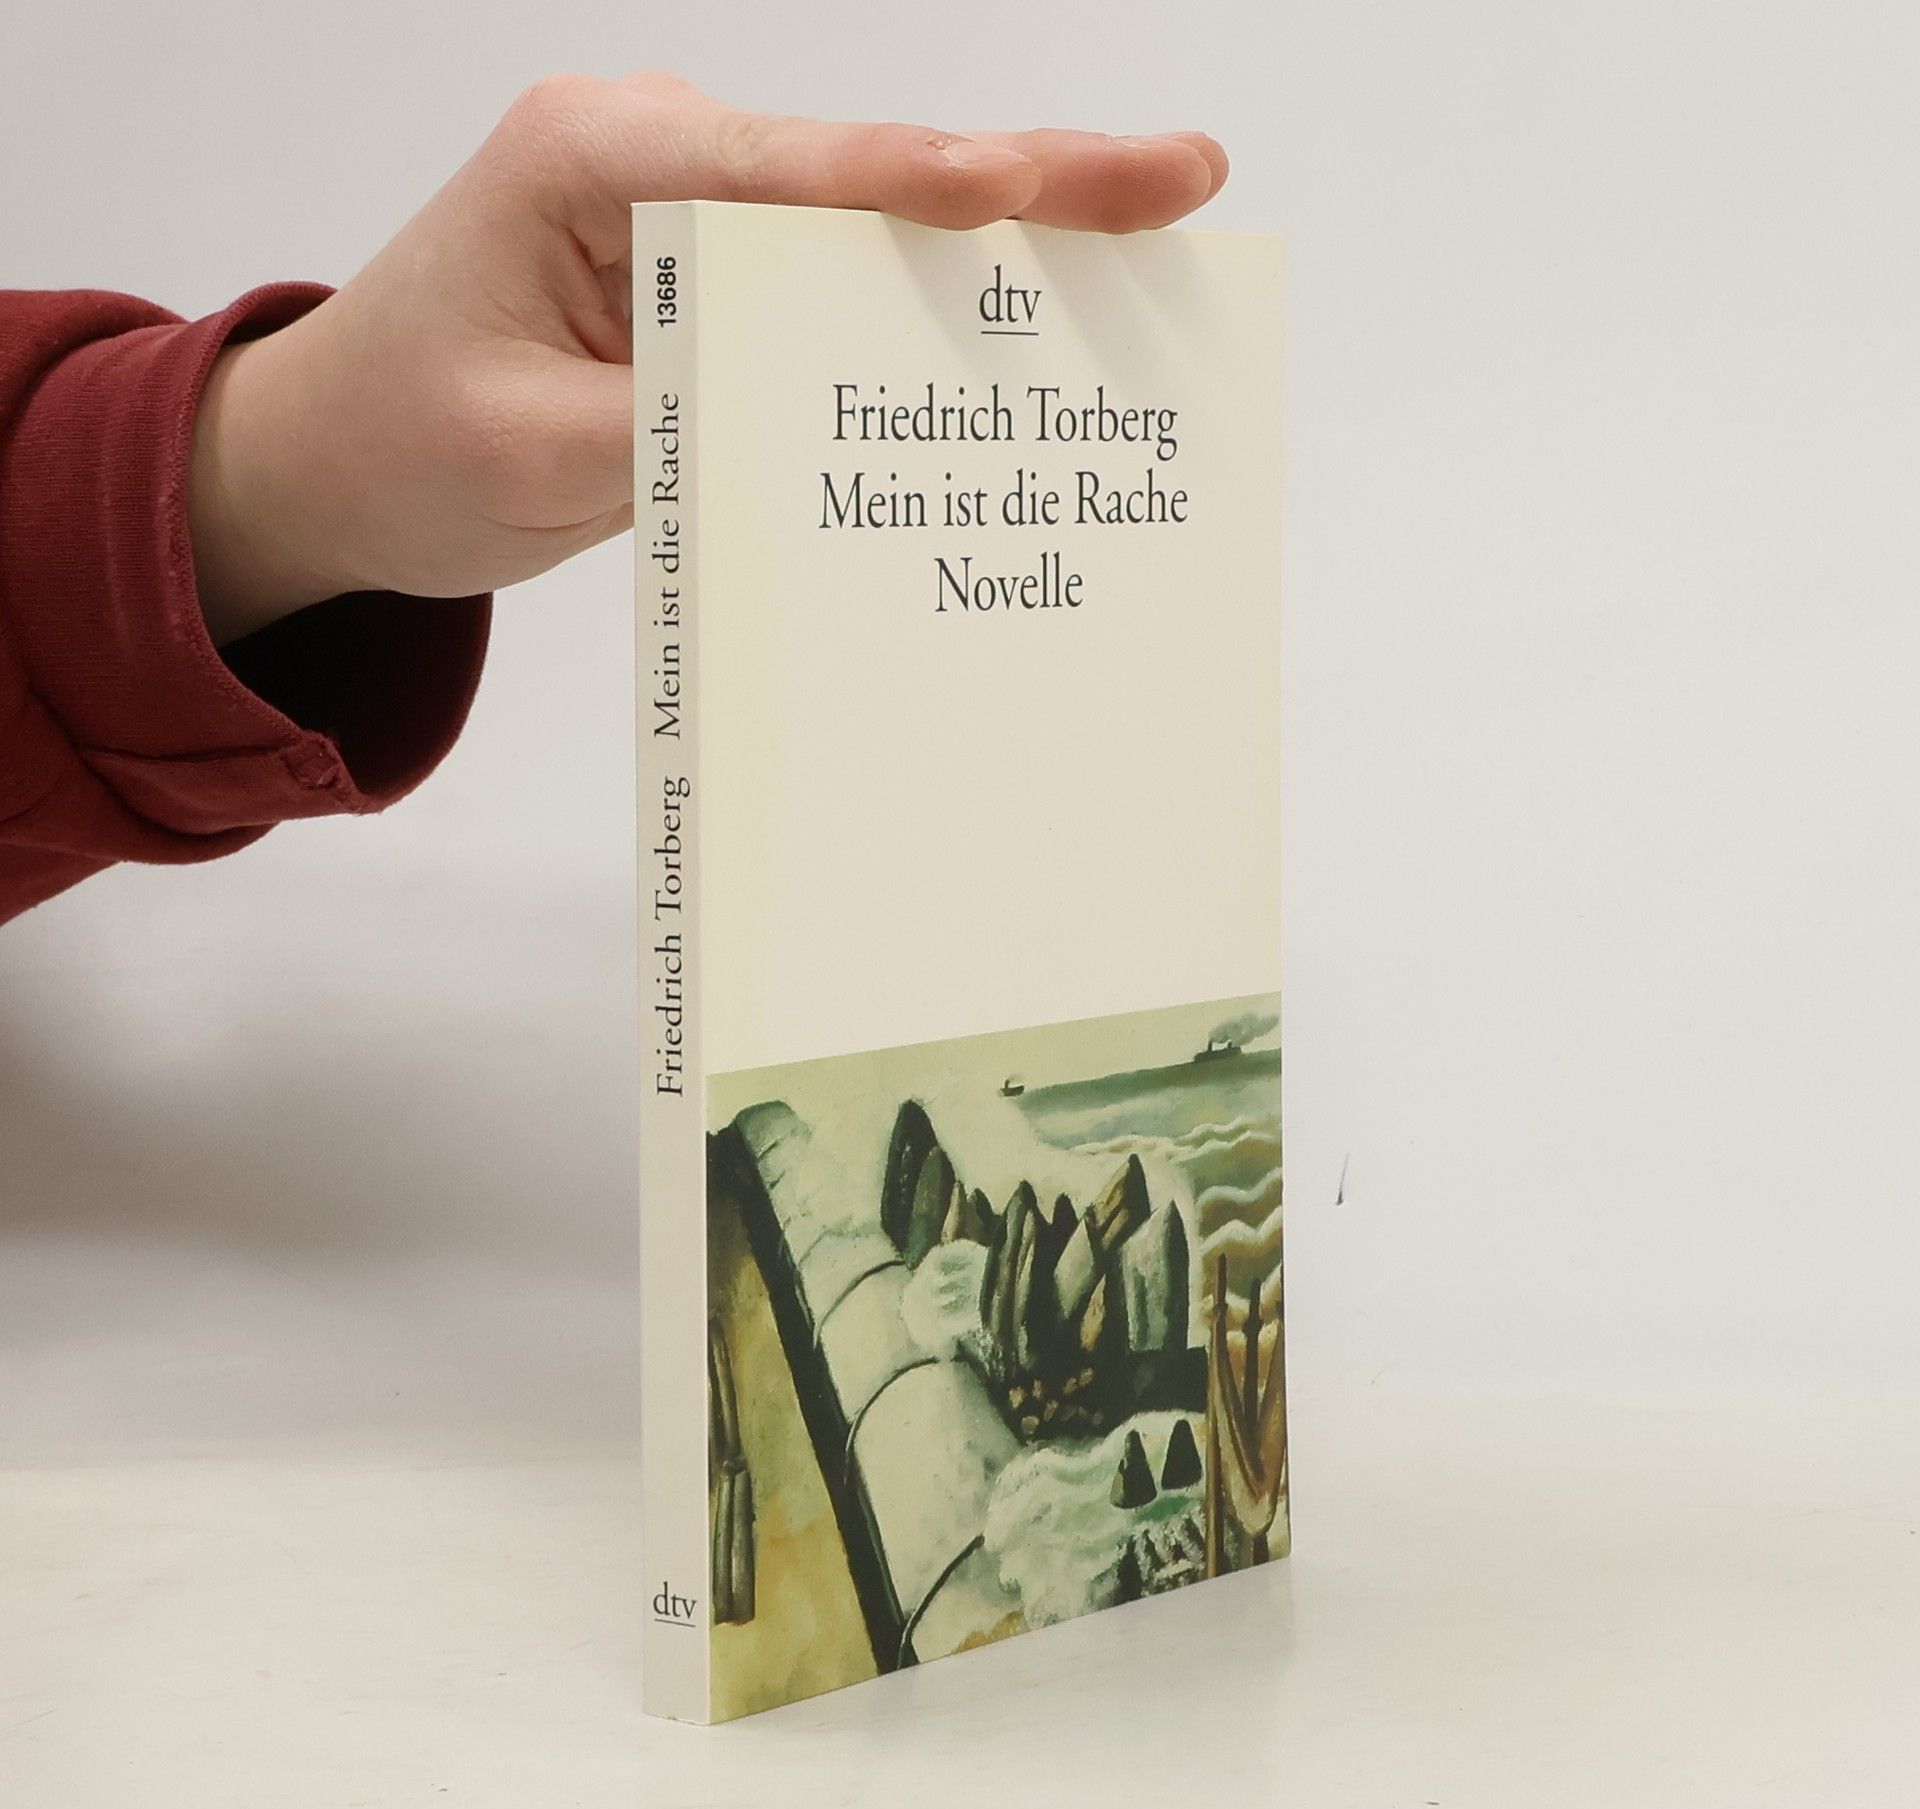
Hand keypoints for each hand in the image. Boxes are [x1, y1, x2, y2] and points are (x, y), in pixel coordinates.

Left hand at [187, 72, 1228, 645]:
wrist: (340, 459)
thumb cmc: (400, 435)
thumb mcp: (523, 451)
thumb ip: (670, 432)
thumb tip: (817, 439)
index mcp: (587, 163)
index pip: (772, 169)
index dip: (904, 183)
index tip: (1013, 190)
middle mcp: (659, 165)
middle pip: (864, 174)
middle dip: (1026, 181)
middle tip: (1177, 173)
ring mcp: (700, 223)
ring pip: (875, 227)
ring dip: (1013, 244)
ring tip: (1152, 231)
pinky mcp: (721, 288)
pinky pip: (841, 294)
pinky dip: (940, 310)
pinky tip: (1043, 320)